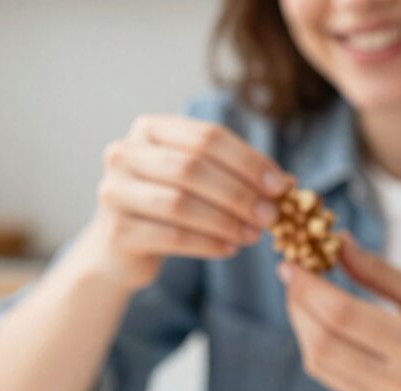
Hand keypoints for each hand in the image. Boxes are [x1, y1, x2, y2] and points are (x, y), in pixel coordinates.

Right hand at [79, 115, 291, 292]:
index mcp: (149, 130)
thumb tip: (285, 183)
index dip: (247, 161)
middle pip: (192, 167)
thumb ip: (233, 175)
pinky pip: (172, 237)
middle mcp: (124, 154)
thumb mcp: (197, 183)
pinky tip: (230, 249)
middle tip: (271, 215)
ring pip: (181, 204)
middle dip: (239, 193)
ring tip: (253, 235)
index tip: (280, 185)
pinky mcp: (117, 232)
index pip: (206, 136)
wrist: (120, 251)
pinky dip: (208, 244)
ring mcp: (115, 192)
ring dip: (226, 221)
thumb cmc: (167, 210)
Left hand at [279, 236, 400, 390]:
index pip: (341, 317)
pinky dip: (319, 348)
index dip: (308, 288)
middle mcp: (400, 385)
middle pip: (322, 345)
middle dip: (298, 307)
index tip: (290, 263)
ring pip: (321, 367)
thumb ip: (379, 272)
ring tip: (304, 295)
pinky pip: (334, 380)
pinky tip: (322, 322)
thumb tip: (335, 243)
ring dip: (303, 328)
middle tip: (293, 275)